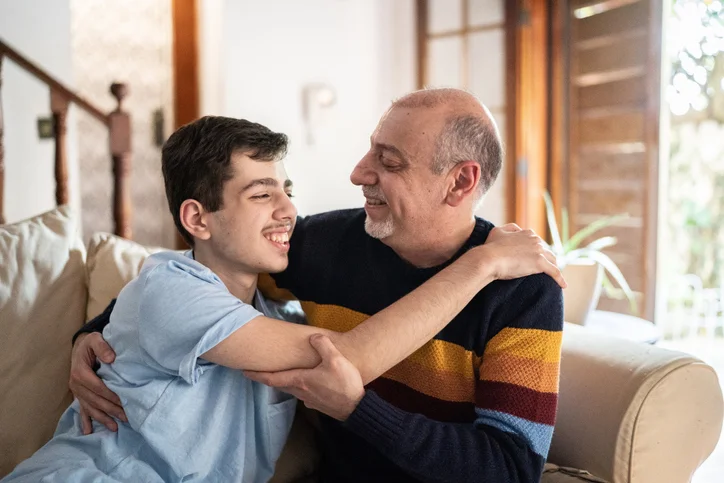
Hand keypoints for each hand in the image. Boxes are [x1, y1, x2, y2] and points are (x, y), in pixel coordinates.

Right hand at [69, 333, 126, 433]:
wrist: (80, 348)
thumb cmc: (90, 344)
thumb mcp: (95, 339)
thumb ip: (102, 347)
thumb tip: (111, 358)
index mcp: (80, 372)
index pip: (97, 387)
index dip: (110, 395)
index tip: (123, 401)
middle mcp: (76, 385)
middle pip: (95, 401)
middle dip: (110, 410)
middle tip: (126, 418)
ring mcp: (77, 392)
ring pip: (90, 408)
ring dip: (102, 418)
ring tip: (115, 427)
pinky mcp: (79, 396)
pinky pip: (82, 410)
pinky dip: (86, 421)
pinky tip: (88, 432)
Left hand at [244, 334, 364, 420]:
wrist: (356, 407)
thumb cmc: (345, 384)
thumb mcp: (336, 359)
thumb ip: (323, 345)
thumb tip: (313, 337)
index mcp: (301, 380)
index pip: (272, 378)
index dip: (257, 374)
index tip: (244, 372)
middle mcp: (301, 391)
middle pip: (278, 384)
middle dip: (267, 377)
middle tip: (256, 371)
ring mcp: (309, 400)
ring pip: (290, 389)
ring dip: (281, 382)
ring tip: (278, 374)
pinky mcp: (317, 404)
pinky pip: (302, 394)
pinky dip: (296, 387)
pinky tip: (303, 383)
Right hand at [481, 223, 566, 287]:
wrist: (489, 258)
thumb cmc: (491, 247)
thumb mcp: (498, 231)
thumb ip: (510, 228)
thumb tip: (518, 229)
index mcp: (527, 233)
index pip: (537, 242)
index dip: (537, 251)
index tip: (535, 259)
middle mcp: (535, 240)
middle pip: (546, 251)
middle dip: (547, 259)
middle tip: (546, 269)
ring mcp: (538, 251)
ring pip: (552, 260)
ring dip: (554, 267)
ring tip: (555, 277)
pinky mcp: (539, 263)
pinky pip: (554, 271)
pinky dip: (560, 279)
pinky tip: (563, 285)